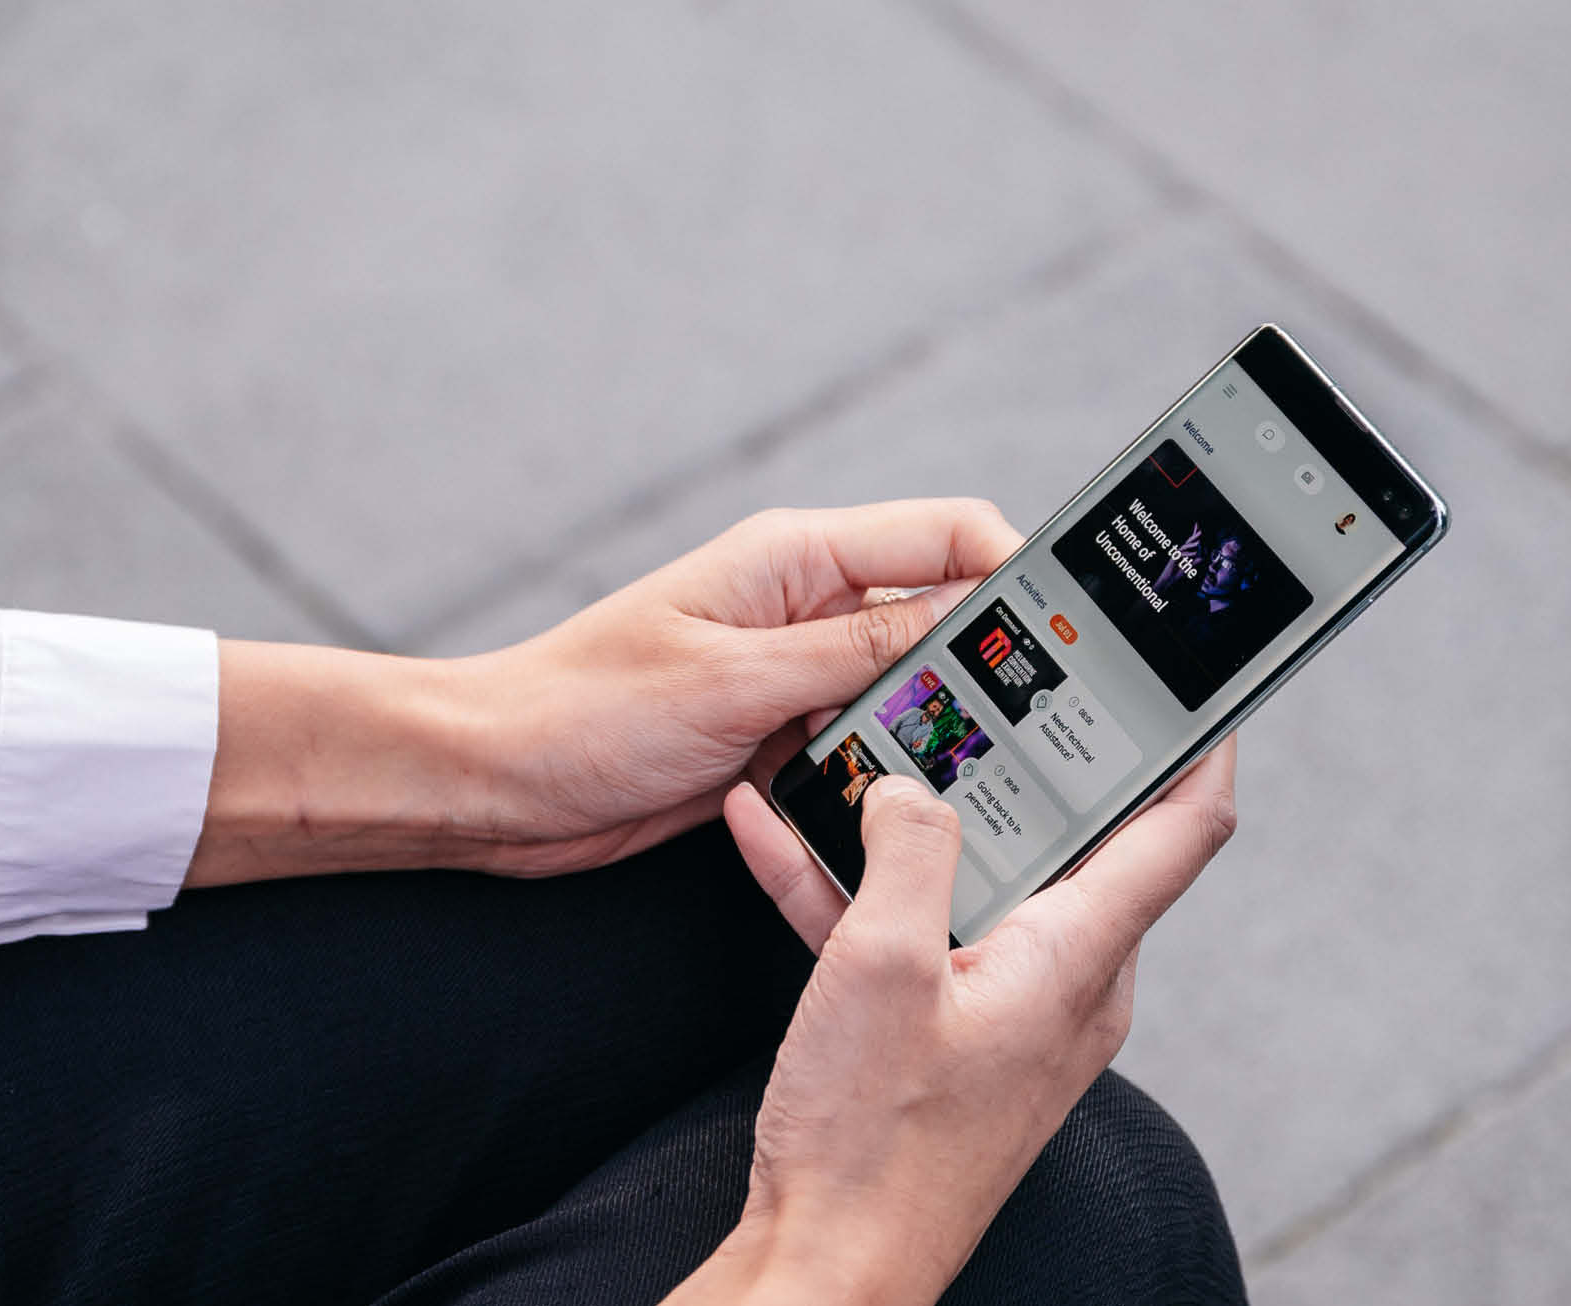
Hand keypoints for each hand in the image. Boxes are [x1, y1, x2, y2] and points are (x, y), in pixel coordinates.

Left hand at [185, 499, 1014, 885]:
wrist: (496, 783)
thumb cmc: (585, 711)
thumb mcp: (736, 680)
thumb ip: (857, 651)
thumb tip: (968, 621)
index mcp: (795, 557)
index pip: (946, 531)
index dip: (1020, 569)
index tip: (1074, 629)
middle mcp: (803, 606)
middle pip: (941, 610)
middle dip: (992, 659)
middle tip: (1043, 721)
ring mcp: (790, 671)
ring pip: (909, 684)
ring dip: (937, 721)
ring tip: (978, 770)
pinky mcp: (773, 732)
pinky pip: (861, 739)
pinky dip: (885, 765)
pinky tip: (902, 803)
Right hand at [665, 747, 1237, 1304]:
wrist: (829, 1263)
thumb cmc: (869, 1140)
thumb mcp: (878, 965)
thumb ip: (907, 852)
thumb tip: (914, 791)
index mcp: (1078, 958)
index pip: (1186, 829)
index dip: (1203, 745)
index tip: (1199, 686)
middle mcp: (1069, 986)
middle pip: (1075, 843)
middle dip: (1020, 763)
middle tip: (980, 690)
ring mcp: (1015, 1015)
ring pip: (983, 884)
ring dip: (919, 827)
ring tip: (853, 757)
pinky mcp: (959, 1040)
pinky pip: (928, 937)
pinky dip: (869, 891)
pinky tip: (793, 841)